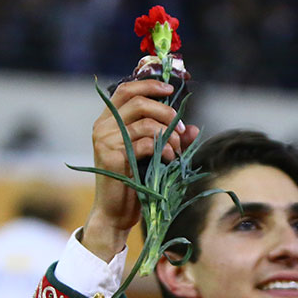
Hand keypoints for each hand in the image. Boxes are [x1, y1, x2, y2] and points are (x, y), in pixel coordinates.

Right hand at [83, 79, 200, 260]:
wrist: (115, 212)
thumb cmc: (134, 183)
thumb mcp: (153, 156)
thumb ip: (171, 140)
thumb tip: (193, 128)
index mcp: (109, 121)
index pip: (126, 90)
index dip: (149, 85)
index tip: (170, 89)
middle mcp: (103, 127)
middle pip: (138, 101)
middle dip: (166, 111)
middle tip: (180, 129)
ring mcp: (106, 141)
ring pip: (145, 122)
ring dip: (168, 135)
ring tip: (176, 150)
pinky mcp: (113, 156)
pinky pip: (146, 143)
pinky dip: (164, 149)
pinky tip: (169, 160)